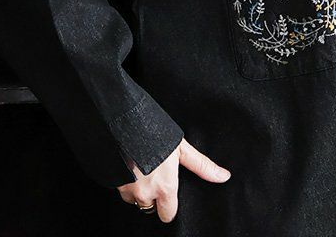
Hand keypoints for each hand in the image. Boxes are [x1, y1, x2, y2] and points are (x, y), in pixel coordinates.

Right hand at [116, 137, 230, 222]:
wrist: (124, 121)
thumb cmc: (156, 132)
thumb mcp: (182, 148)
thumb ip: (202, 166)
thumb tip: (224, 177)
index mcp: (165, 187)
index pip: (168, 215)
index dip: (169, 205)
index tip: (169, 192)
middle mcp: (145, 193)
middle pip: (150, 208)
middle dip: (152, 196)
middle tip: (155, 174)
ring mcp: (126, 189)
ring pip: (133, 198)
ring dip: (137, 187)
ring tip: (141, 165)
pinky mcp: (112, 182)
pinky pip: (120, 188)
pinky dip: (124, 180)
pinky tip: (129, 163)